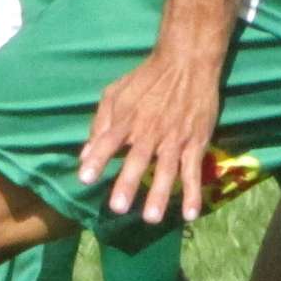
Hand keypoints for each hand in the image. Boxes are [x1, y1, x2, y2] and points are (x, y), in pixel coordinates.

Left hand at [78, 42, 222, 225]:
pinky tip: (190, 214)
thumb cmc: (146, 78)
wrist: (186, 62)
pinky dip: (193, 192)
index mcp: (128, 118)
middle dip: (128, 182)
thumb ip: (100, 122)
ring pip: (167, 169)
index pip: (108, 140)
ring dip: (160, 193)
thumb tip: (85, 153)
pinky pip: (194, 170)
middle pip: (138, 158)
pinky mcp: (196, 141)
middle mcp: (150, 130)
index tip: (85, 178)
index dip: (97, 159)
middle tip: (118, 207)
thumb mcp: (116, 93)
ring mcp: (174, 137)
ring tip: (152, 218)